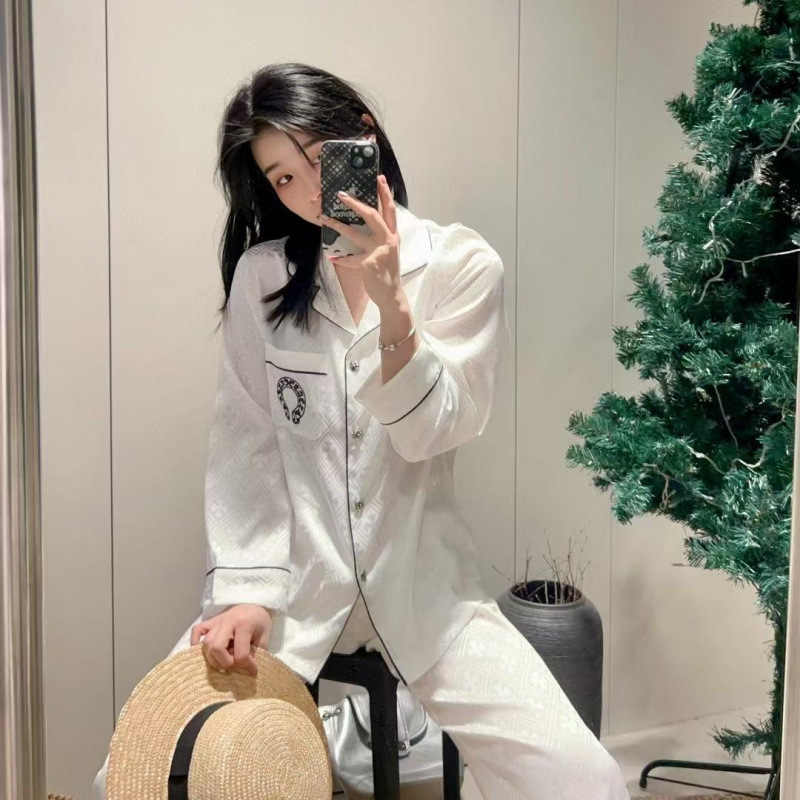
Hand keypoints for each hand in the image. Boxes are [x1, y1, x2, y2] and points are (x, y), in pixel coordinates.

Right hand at [190, 603, 273, 676]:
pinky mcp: (210, 621)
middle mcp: (227, 622)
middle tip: (235, 664)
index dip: (246, 665)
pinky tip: (205, 652)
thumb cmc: (260, 621)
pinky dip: (195, 642)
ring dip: (213, 657)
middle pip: (216, 648)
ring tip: (225, 659)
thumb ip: (255, 653)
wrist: (255, 603)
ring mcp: (217, 621)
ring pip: (206, 644)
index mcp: (243, 625)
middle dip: (225, 662)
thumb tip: (246, 670)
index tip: (252, 670)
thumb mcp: (264, 636)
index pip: (240, 653)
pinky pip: (197, 630)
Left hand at [320, 174, 402, 309]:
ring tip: (323, 217)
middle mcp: (388, 240)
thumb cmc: (387, 273)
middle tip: (341, 194)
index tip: (379, 177)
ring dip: (338, 224)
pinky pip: (350, 258)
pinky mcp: (369, 263)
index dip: (385, 193)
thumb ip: (379, 238)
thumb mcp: (387, 252)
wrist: (391, 295)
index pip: (390, 210)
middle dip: (356, 203)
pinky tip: (332, 256)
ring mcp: (379, 251)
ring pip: (355, 233)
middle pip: (373, 215)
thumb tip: (363, 225)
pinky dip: (341, 258)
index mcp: (393, 235)